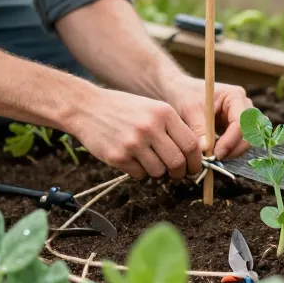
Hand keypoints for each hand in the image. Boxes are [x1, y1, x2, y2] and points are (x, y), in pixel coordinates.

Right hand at [70, 87, 203, 179]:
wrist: (87, 108)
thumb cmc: (125, 109)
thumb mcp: (153, 108)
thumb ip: (173, 128)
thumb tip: (194, 154)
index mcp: (164, 113)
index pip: (191, 144)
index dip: (196, 161)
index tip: (194, 167)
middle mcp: (150, 128)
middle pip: (177, 162)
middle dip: (180, 172)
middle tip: (177, 173)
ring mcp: (133, 143)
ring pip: (159, 172)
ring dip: (159, 172)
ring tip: (151, 162)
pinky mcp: (118, 157)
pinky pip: (139, 175)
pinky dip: (140, 172)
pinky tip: (134, 160)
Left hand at [162, 76, 253, 161]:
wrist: (179, 90)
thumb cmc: (184, 94)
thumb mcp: (189, 109)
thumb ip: (199, 129)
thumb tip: (206, 150)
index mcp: (235, 96)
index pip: (241, 122)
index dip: (230, 141)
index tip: (215, 154)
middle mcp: (243, 106)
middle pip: (249, 132)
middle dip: (234, 148)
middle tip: (215, 159)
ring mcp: (241, 116)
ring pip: (246, 140)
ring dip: (233, 151)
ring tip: (213, 157)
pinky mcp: (235, 126)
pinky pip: (239, 142)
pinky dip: (229, 150)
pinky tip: (215, 153)